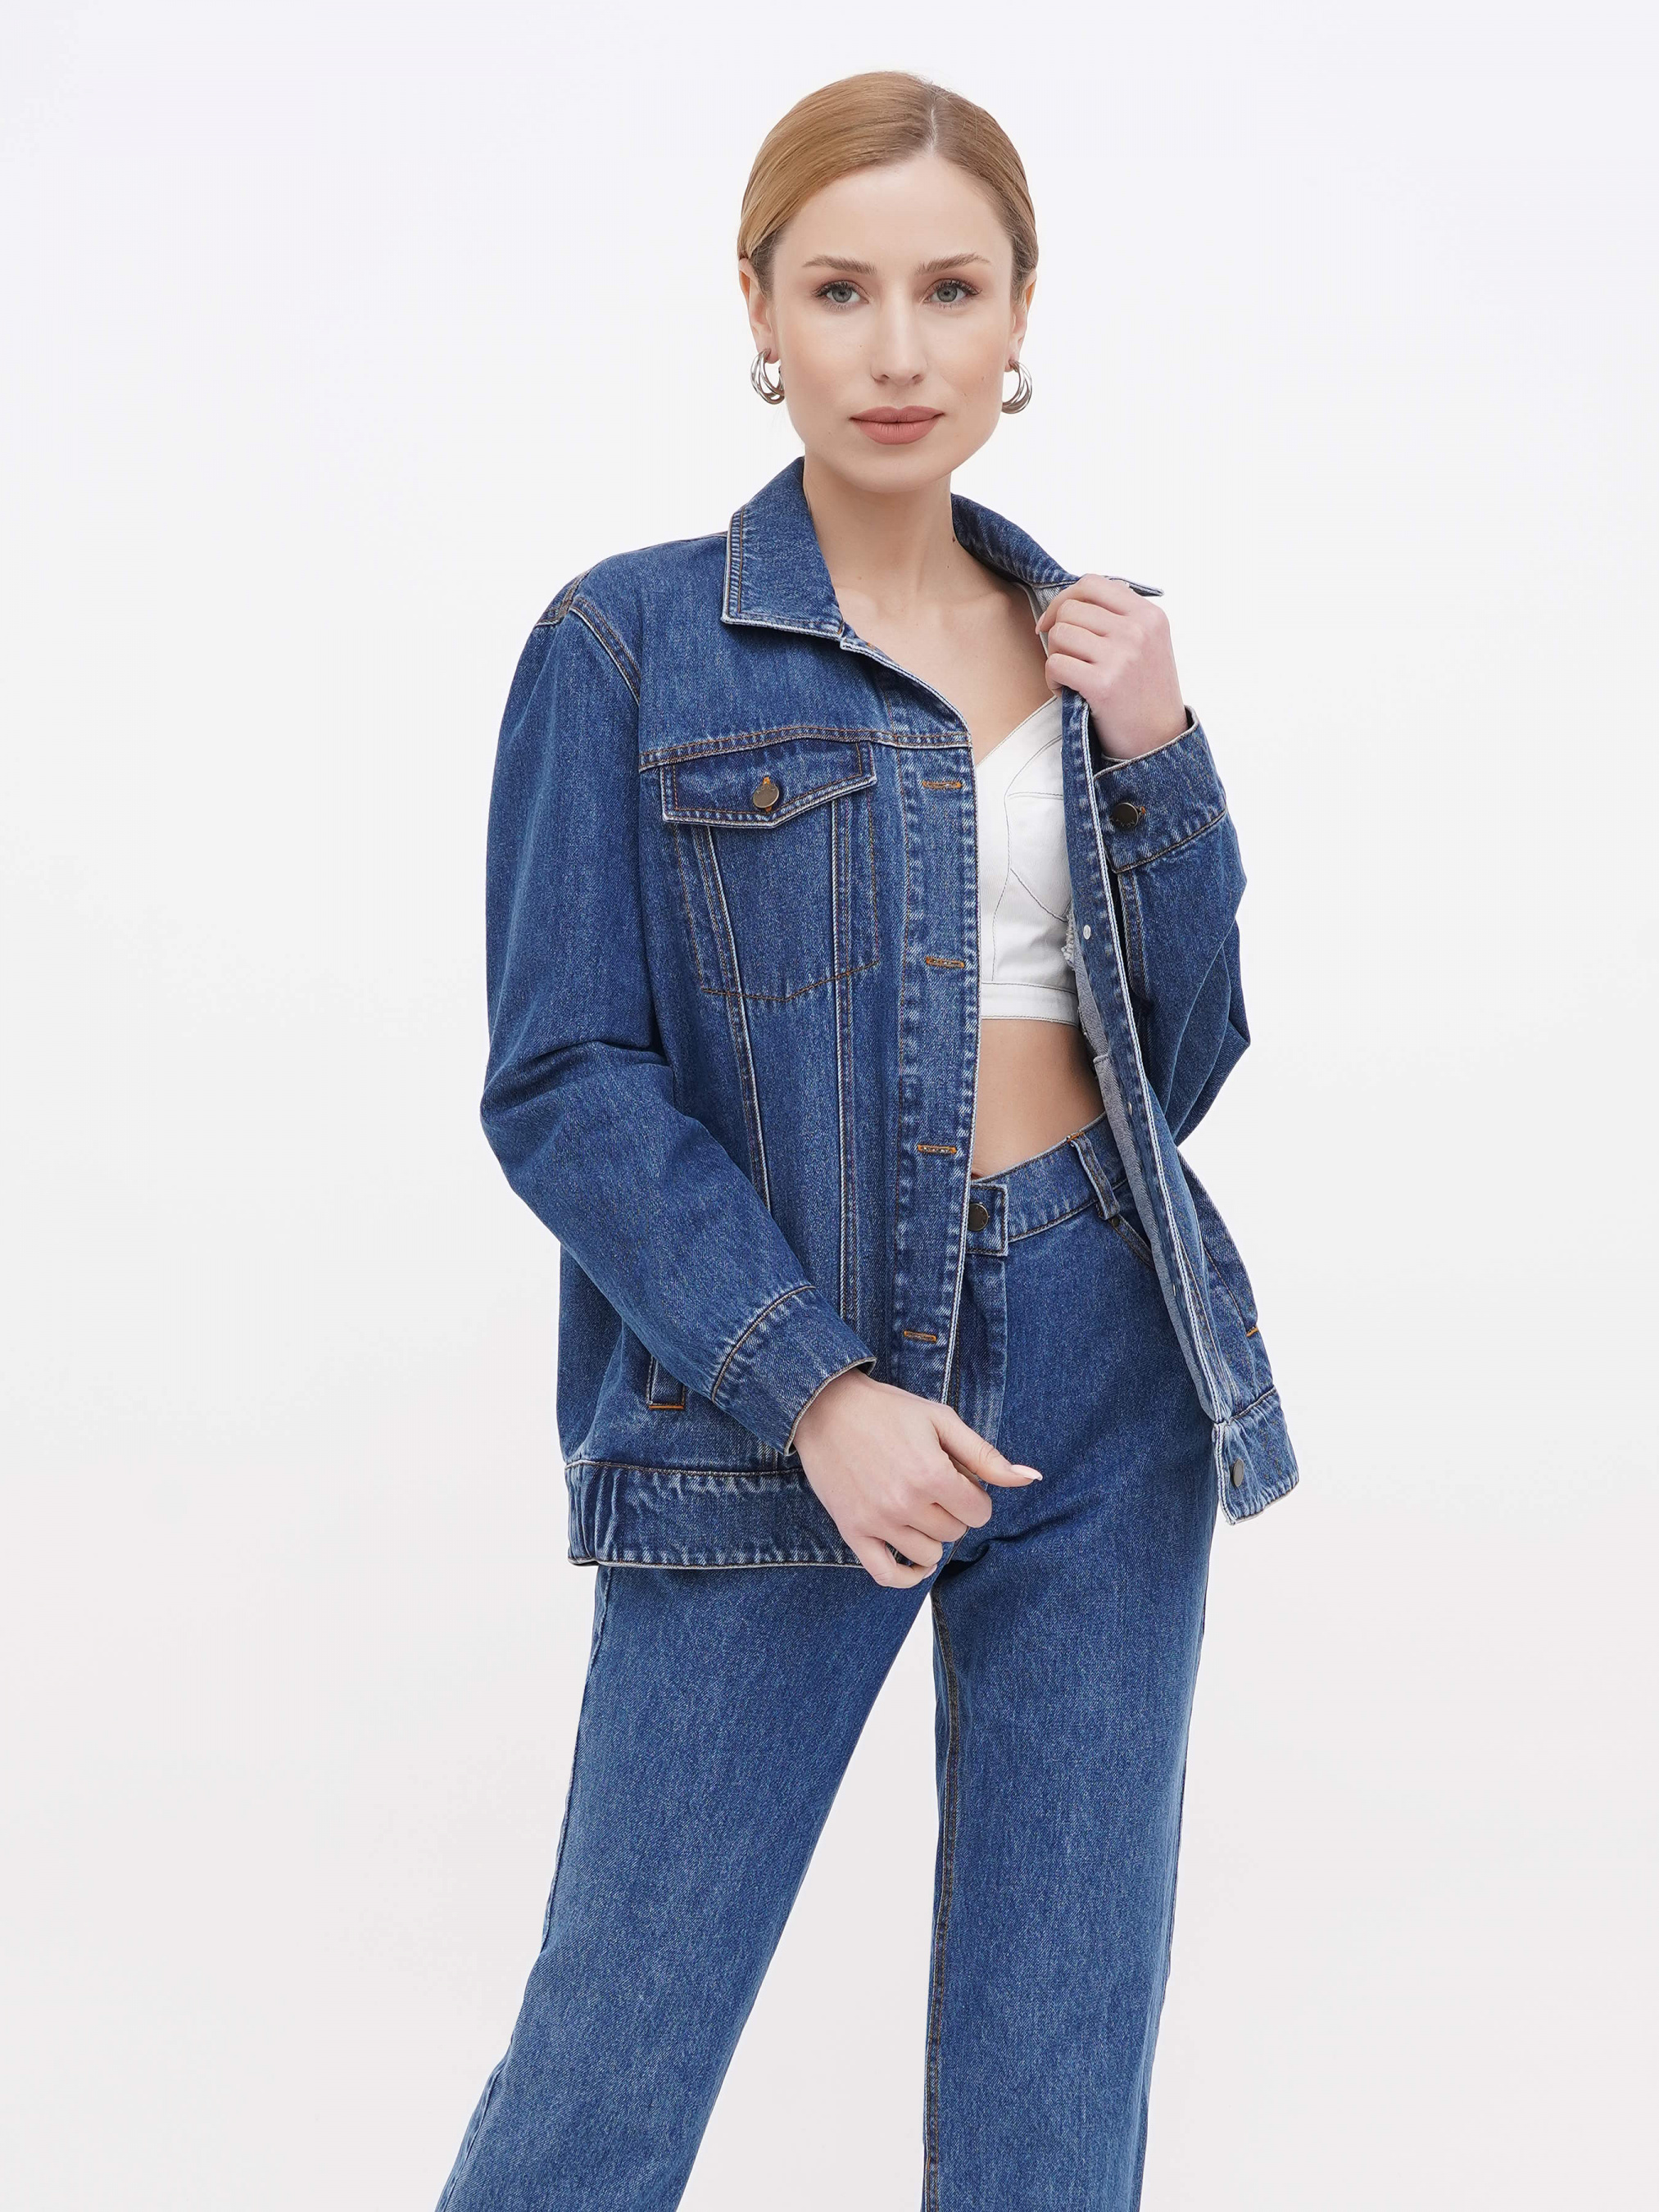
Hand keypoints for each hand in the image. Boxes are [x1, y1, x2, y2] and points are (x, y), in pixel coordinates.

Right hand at [792, 1369, 1041, 1587]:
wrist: (825, 1407)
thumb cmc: (888, 1410)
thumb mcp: (942, 1421)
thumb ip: (986, 1455)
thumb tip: (1031, 1479)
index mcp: (931, 1474)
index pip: (979, 1512)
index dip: (973, 1494)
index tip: (956, 1476)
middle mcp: (904, 1503)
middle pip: (955, 1531)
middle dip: (952, 1509)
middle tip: (930, 1482)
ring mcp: (877, 1521)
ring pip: (928, 1553)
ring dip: (931, 1534)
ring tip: (916, 1505)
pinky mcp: (852, 1531)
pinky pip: (887, 1575)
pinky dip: (907, 1574)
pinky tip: (916, 1559)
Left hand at [1035, 575, 1188, 760]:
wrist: (1159, 741)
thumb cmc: (1147, 693)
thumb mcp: (1149, 643)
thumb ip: (1121, 616)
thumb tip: (1076, 598)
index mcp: (1149, 615)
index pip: (1092, 583)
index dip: (1065, 599)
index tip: (1054, 620)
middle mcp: (1137, 630)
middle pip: (1071, 609)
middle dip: (1058, 633)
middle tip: (1067, 658)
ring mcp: (1122, 656)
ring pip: (1060, 634)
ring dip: (1056, 657)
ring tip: (1072, 677)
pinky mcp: (1103, 684)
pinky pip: (1055, 664)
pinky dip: (1053, 680)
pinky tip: (1067, 692)